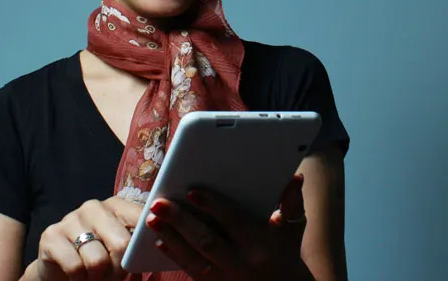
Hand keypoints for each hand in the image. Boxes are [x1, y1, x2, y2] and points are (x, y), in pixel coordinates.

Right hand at [24, 196, 142, 280]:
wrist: (58, 270)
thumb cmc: (97, 259)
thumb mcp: (119, 250)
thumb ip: (137, 244)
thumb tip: (159, 245)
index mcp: (117, 205)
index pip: (141, 219)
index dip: (147, 244)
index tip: (147, 260)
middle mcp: (94, 207)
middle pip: (122, 244)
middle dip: (121, 270)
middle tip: (117, 278)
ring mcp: (71, 219)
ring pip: (98, 261)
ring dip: (100, 279)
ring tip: (97, 278)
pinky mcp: (51, 235)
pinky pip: (76, 267)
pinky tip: (80, 278)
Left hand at [145, 174, 312, 279]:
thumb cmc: (286, 252)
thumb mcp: (293, 228)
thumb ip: (292, 202)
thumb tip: (294, 177)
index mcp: (260, 245)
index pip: (234, 222)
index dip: (214, 206)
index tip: (193, 192)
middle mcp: (241, 264)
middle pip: (207, 241)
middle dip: (181, 222)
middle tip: (159, 203)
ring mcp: (226, 279)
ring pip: (194, 259)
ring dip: (172, 238)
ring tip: (153, 220)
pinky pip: (191, 273)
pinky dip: (175, 257)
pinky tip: (160, 242)